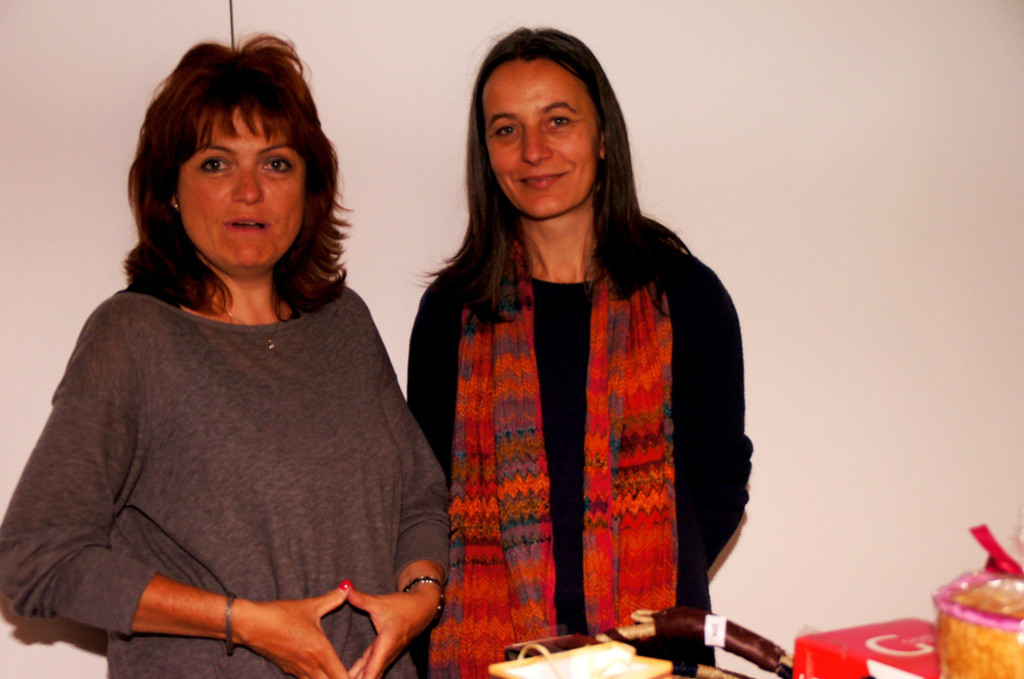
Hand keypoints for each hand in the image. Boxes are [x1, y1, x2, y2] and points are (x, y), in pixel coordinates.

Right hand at [234, 584, 351, 678]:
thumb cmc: (280, 615)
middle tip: (357, 676)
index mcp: (320, 652)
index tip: (364, 675)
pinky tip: (322, 673)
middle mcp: (310, 666)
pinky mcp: (288, 669)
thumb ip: (332, 598)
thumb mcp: (310, 605)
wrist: (250, 625)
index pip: (342, 677)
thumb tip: (348, 586)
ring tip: (341, 675)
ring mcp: (297, 670)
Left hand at [345, 582, 439, 678]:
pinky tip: (352, 677)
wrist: (424, 606)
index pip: (372, 668)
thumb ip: (361, 598)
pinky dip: (363, 674)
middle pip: (372, 676)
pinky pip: (373, 668)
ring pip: (373, 673)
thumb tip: (344, 588)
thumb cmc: (404, 605)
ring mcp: (388, 654)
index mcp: (386, 643)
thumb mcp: (381, 601)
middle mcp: (388, 653)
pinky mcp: (386, 652)